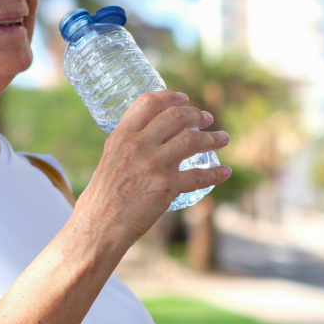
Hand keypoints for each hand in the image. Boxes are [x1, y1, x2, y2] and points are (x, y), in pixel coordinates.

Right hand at [75, 91, 231, 250]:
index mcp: (121, 136)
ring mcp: (153, 165)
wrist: (99, 226)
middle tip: (207, 119)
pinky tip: (225, 172)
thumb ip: (128, 146)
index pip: (148, 103)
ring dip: (213, 138)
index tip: (184, 98)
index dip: (170, 97)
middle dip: (196, 115)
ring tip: (223, 138)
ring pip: (192, 141)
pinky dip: (216, 173)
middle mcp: (138, 146)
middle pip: (175, 117)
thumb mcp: (109, 160)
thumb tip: (149, 139)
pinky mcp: (166, 187)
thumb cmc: (101, 198)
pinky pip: (199, 175)